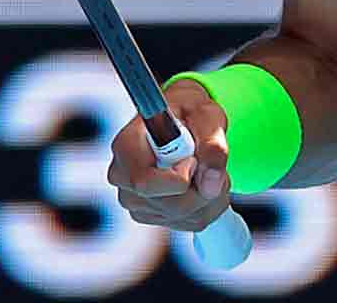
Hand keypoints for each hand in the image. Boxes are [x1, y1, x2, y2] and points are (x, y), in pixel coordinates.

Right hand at [106, 79, 232, 230]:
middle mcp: (123, 176)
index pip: (144, 182)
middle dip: (203, 189)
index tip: (195, 161)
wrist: (186, 119)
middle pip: (168, 204)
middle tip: (213, 164)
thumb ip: (213, 143)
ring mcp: (134, 200)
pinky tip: (203, 183)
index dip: (179, 179)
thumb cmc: (191, 112)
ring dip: (210, 197)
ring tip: (209, 169)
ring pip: (183, 216)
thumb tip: (212, 183)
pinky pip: (189, 222)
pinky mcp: (150, 214)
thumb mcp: (207, 115)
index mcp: (126, 146)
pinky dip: (208, 206)